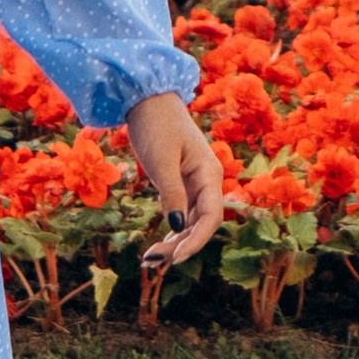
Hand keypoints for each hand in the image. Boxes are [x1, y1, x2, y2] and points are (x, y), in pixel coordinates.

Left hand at [127, 92, 226, 267]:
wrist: (146, 98)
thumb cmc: (155, 124)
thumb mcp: (161, 160)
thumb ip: (171, 193)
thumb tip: (178, 225)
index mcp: (209, 174)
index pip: (211, 217)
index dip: (197, 241)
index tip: (176, 259)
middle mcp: (207, 181)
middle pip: (201, 223)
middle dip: (181, 245)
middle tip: (152, 261)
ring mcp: (194, 183)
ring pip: (191, 221)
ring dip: (176, 241)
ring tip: (151, 259)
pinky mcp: (180, 182)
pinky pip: (181, 213)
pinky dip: (172, 229)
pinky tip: (159, 245)